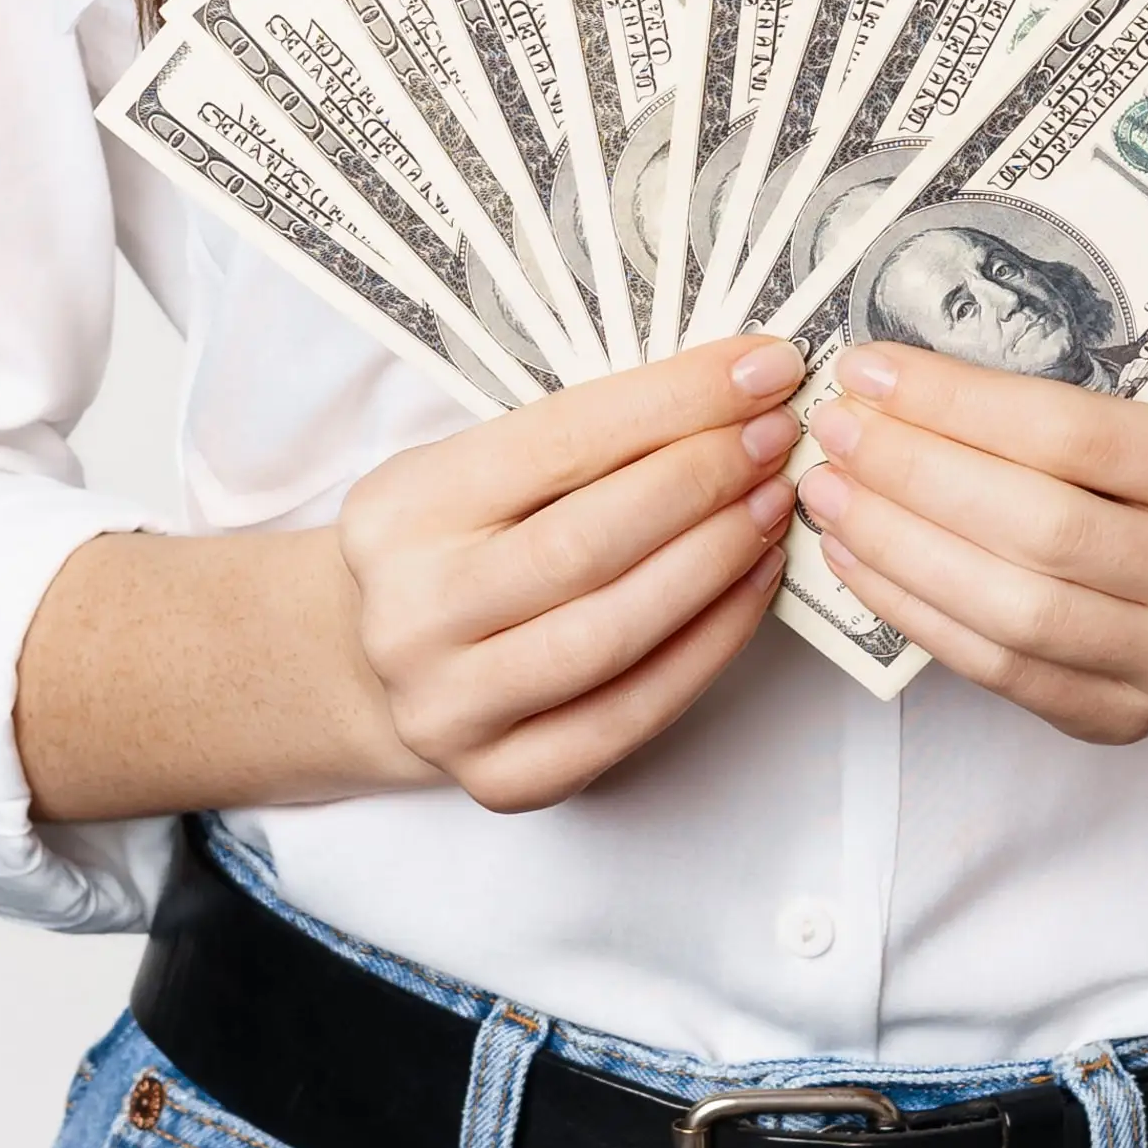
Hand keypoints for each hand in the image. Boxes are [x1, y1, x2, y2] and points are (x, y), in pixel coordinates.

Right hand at [331, 339, 809, 810]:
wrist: (370, 669)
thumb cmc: (449, 552)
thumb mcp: (470, 476)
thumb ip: (577, 446)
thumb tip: (727, 395)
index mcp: (400, 512)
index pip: (554, 443)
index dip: (672, 403)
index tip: (760, 369)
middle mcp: (414, 615)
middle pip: (585, 542)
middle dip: (701, 481)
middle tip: (777, 439)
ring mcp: (452, 707)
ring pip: (611, 634)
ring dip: (714, 562)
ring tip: (773, 507)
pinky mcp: (504, 778)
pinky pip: (630, 714)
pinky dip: (708, 646)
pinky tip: (752, 588)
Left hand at [784, 345, 1147, 745]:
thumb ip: (1063, 409)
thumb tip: (898, 384)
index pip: (1075, 435)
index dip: (957, 402)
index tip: (869, 370)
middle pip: (1038, 528)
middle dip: (914, 474)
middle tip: (835, 432)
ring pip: (1012, 611)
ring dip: (897, 548)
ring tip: (830, 496)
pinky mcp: (1127, 720)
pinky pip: (999, 671)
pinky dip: (915, 613)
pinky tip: (860, 562)